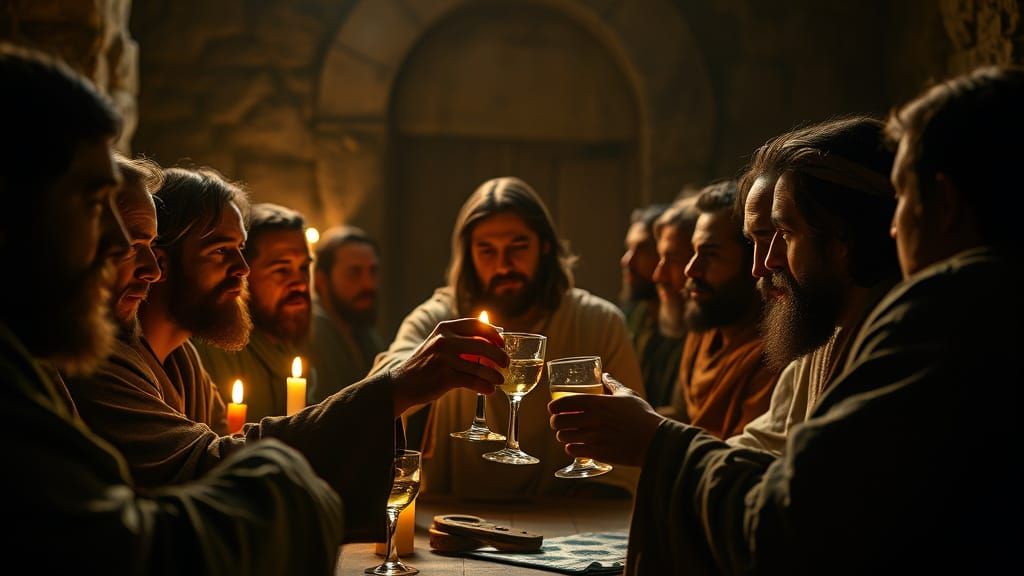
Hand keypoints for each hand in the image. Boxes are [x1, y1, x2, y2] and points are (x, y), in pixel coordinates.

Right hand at [389, 318, 508, 416]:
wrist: (401, 384)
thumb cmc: (425, 365)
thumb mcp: (438, 344)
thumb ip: (459, 341)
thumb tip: (490, 344)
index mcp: (444, 328)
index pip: (476, 325)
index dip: (493, 333)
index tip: (502, 343)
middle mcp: (444, 340)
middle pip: (482, 344)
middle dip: (499, 355)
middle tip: (506, 363)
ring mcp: (444, 359)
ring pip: (479, 366)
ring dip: (494, 375)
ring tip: (499, 380)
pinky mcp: (444, 377)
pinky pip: (472, 381)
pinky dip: (484, 386)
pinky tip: (489, 390)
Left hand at [547, 373, 664, 466]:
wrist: (655, 441)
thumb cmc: (642, 416)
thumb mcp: (628, 395)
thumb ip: (613, 384)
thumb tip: (604, 375)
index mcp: (598, 403)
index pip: (566, 402)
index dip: (554, 406)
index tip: (551, 408)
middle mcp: (593, 420)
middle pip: (560, 421)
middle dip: (555, 422)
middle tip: (557, 423)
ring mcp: (594, 438)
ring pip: (564, 437)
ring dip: (562, 436)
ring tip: (565, 435)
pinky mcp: (598, 453)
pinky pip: (573, 451)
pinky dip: (570, 449)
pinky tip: (573, 447)